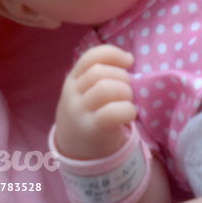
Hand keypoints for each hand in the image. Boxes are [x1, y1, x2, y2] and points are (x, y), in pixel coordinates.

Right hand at [54, 45, 135, 159]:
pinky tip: (129, 114)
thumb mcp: (87, 90)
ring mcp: (80, 112)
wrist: (77, 148)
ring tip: (127, 101)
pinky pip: (112, 112)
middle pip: (99, 72)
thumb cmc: (90, 112)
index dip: (113, 54)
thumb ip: (102, 73)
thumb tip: (128, 58)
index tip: (129, 61)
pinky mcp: (92, 130)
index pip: (91, 57)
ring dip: (124, 92)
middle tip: (126, 90)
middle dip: (121, 77)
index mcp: (73, 79)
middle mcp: (72, 93)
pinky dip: (127, 110)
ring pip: (105, 88)